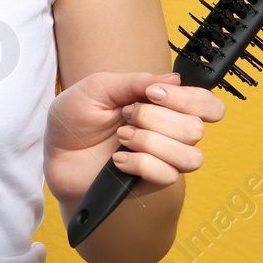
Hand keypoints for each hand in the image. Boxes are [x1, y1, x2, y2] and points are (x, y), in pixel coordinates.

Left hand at [43, 71, 225, 203]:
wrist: (55, 153)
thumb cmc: (75, 118)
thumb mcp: (98, 87)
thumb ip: (135, 81)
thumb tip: (174, 79)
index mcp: (164, 106)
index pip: (207, 105)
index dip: (190, 99)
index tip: (154, 94)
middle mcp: (170, 134)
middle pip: (195, 129)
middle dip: (156, 119)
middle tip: (125, 115)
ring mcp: (163, 160)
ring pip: (189, 156)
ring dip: (151, 142)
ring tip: (122, 137)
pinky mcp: (151, 183)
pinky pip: (167, 176)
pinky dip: (140, 164)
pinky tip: (118, 159)